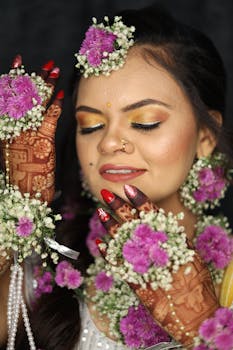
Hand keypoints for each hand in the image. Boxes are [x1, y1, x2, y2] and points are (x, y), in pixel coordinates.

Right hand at [0, 55, 62, 203]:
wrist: (24, 191)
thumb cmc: (20, 173)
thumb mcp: (11, 148)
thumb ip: (16, 131)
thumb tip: (23, 117)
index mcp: (4, 126)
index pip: (8, 95)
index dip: (14, 77)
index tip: (19, 63)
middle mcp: (13, 125)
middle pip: (24, 94)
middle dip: (35, 76)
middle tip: (46, 63)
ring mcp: (27, 131)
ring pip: (36, 102)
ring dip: (47, 84)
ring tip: (54, 70)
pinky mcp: (41, 139)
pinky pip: (49, 117)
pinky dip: (55, 104)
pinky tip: (61, 93)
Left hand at [97, 185, 218, 346]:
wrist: (194, 316)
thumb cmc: (197, 286)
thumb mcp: (191, 257)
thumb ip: (175, 240)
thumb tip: (160, 222)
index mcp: (171, 242)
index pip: (153, 215)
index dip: (139, 200)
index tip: (128, 188)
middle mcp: (156, 251)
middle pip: (134, 224)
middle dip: (119, 207)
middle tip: (107, 194)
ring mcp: (143, 266)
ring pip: (122, 241)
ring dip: (110, 225)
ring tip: (100, 212)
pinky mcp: (135, 283)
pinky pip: (117, 265)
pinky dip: (107, 253)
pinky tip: (99, 242)